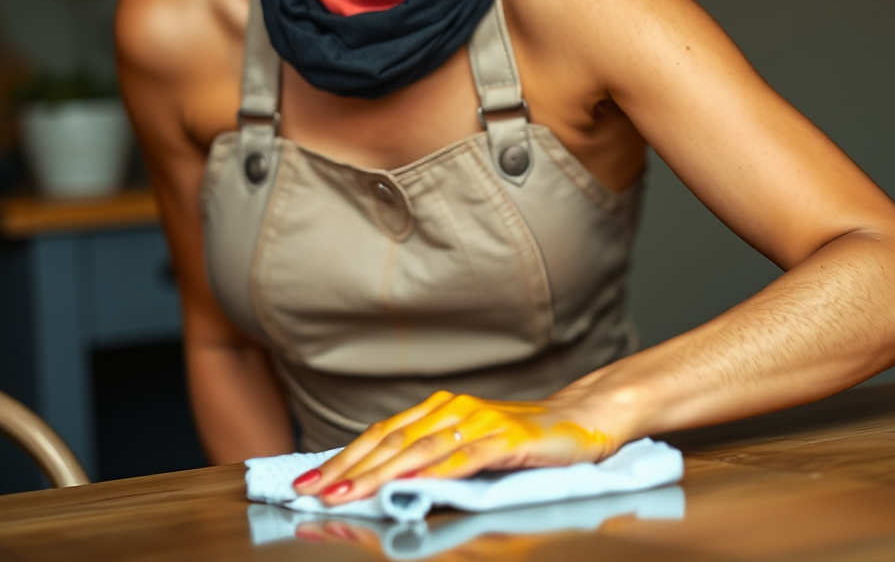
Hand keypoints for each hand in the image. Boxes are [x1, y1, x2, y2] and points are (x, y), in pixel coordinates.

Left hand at [291, 390, 617, 504]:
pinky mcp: (507, 440)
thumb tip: (378, 478)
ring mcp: (481, 423)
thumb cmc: (520, 438)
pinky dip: (435, 471)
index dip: (342, 458)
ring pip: (420, 450)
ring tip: (346, 494)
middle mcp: (455, 410)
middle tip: (310, 492)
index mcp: (440, 410)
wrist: (578, 420)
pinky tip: (412, 484)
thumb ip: (429, 455)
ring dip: (378, 474)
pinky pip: (466, 457)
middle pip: (391, 441)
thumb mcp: (468, 443)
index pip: (381, 435)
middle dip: (347, 470)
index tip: (306, 482)